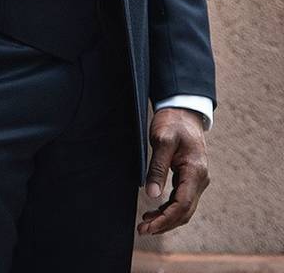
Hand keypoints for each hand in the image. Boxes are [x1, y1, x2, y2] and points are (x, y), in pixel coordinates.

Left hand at [138, 108, 209, 234]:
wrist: (183, 112)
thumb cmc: (172, 123)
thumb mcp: (162, 141)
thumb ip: (157, 167)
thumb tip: (151, 194)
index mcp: (195, 171)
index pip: (183, 205)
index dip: (165, 219)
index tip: (148, 227)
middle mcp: (200, 179)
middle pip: (185, 212)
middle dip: (165, 224)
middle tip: (142, 231)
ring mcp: (197, 179)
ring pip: (184, 208)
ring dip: (166, 219)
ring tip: (145, 224)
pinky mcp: (190, 178)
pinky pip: (182, 199)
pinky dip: (169, 209)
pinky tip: (154, 212)